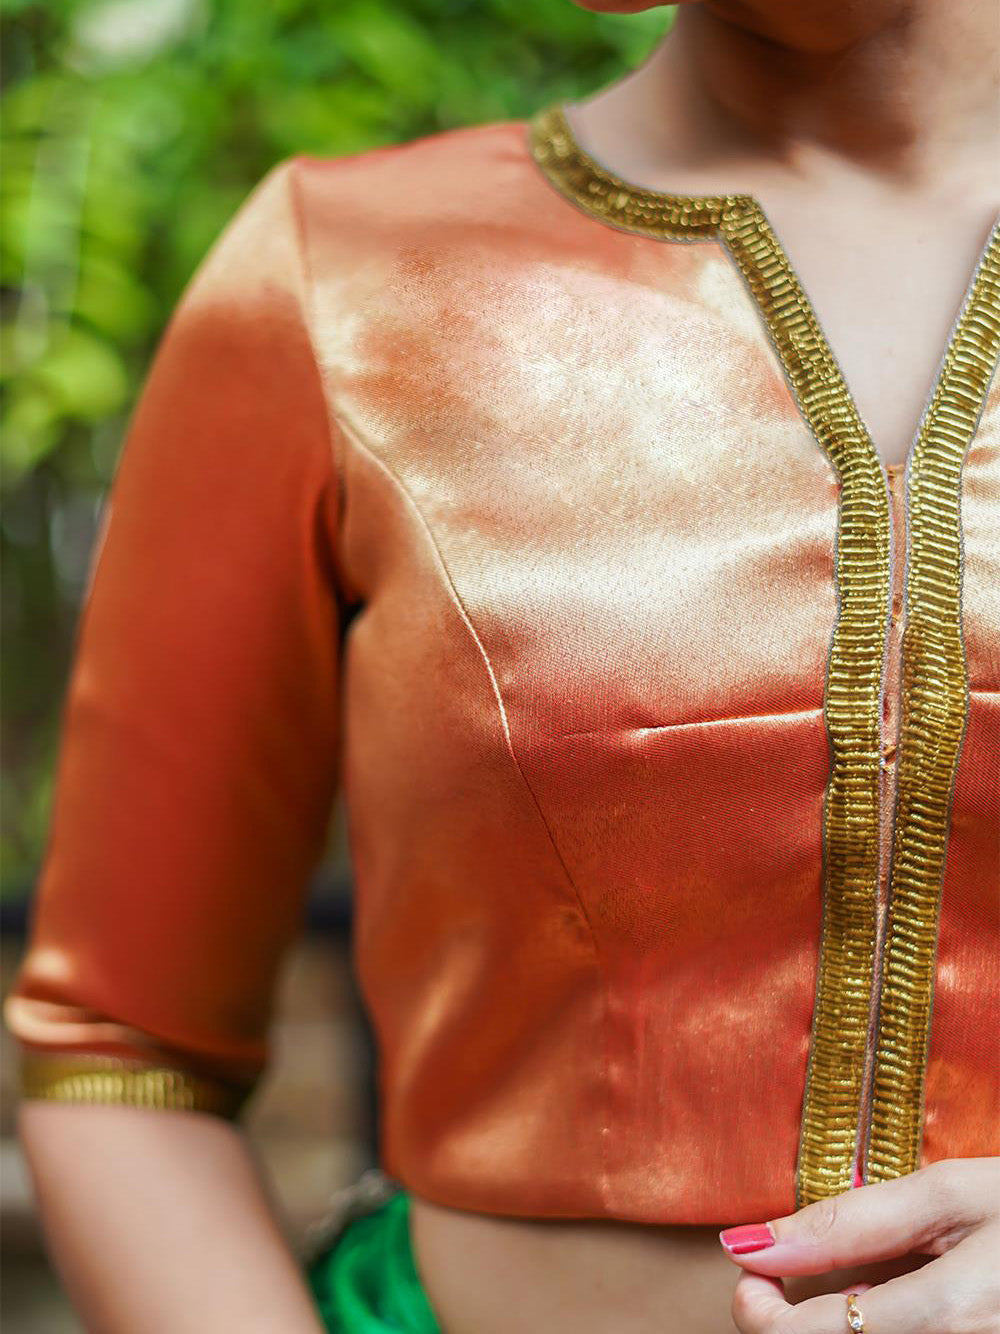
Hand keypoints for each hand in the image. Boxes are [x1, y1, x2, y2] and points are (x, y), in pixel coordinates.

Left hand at [718, 1157, 999, 1331]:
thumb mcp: (953, 1194)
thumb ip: (851, 1222)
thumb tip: (752, 1243)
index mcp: (949, 1317)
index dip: (757, 1311)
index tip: (752, 1273)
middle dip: (791, 1325)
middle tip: (792, 1280)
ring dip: (837, 1331)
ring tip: (861, 1291)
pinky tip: (900, 1312)